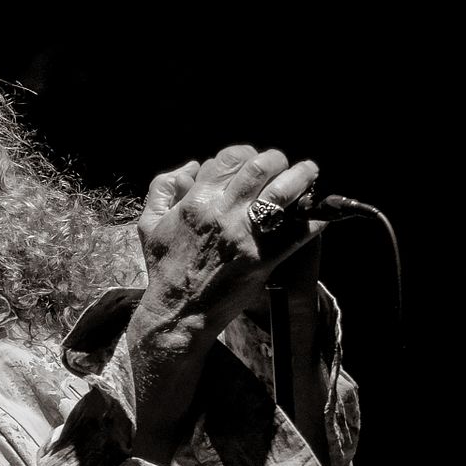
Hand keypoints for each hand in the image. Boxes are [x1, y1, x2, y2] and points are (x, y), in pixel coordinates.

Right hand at [137, 145, 324, 332]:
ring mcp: (245, 236)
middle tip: (282, 165)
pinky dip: (312, 220)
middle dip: (276, 160)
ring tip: (309, 174)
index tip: (250, 162)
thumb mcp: (149, 223)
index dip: (244, 154)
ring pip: (282, 192)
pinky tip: (316, 215)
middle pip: (260, 167)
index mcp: (195, 201)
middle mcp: (222, 213)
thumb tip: (191, 166)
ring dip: (301, 178)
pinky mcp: (263, 259)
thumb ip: (163, 188)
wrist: (178, 311)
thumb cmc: (165, 269)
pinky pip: (297, 233)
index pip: (229, 158)